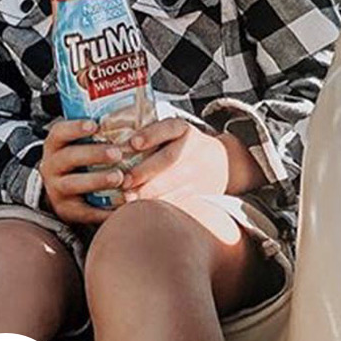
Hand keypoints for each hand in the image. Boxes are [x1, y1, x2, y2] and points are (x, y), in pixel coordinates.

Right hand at [38, 118, 123, 226]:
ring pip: (73, 184)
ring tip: (120, 178)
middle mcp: (51, 166)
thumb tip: (129, 113)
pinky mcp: (66, 211)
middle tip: (117, 153)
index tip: (95, 125)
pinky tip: (122, 203)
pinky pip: (84, 212)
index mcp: (55, 145)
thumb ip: (96, 133)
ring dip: (97, 180)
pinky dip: (103, 210)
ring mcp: (56, 189)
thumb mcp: (79, 144)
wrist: (64, 192)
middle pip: (68, 157)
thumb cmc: (80, 160)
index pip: (59, 132)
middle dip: (93, 154)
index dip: (75, 128)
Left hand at [120, 118, 264, 204]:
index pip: (168, 128)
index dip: (151, 135)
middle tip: (124, 181)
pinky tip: (144, 212)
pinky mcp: (200, 192)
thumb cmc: (184, 145)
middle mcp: (193, 149)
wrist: (223, 162)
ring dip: (151, 193)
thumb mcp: (174, 131)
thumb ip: (150, 135)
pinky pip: (180, 200)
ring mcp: (199, 172)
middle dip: (145, 171)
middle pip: (169, 159)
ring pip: (175, 183)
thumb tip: (116, 146)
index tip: (133, 143)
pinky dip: (162, 207)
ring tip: (129, 199)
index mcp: (183, 129)